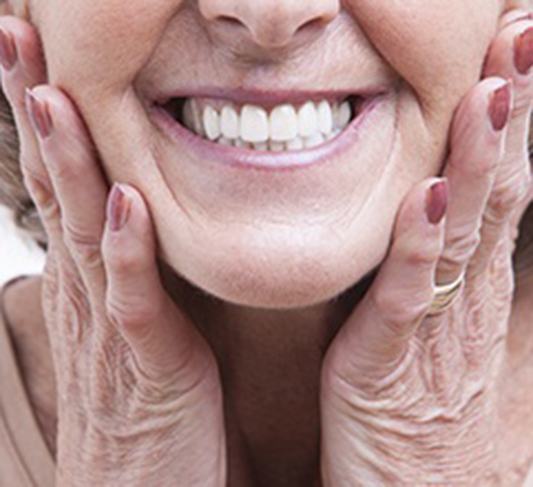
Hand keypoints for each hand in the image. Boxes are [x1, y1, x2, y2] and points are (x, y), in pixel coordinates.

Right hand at [0, 15, 225, 486]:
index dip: (52, 117)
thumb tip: (140, 214)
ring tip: (52, 92)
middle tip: (20, 32)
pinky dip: (127, 251)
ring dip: (68, 162)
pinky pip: (134, 301)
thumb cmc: (150, 406)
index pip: (67, 182)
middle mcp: (91, 293)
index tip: (43, 51)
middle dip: (39, 109)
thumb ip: (138, 271)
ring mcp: (112, 329)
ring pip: (85, 231)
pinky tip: (123, 201)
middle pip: (59, 187)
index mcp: (95, 279)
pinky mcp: (147, 367)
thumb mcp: (141, 323)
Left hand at [319, 10, 531, 485]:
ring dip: (481, 160)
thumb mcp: (452, 334)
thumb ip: (452, 273)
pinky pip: (408, 296)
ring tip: (493, 90)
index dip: (517, 123)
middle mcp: (467, 297)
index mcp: (477, 286)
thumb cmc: (432, 418)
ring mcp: (437, 329)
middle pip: (499, 191)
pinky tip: (429, 195)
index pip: (506, 188)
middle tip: (524, 35)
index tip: (520, 55)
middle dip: (514, 115)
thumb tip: (448, 212)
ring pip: (464, 231)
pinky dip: (420, 245)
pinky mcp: (391, 363)